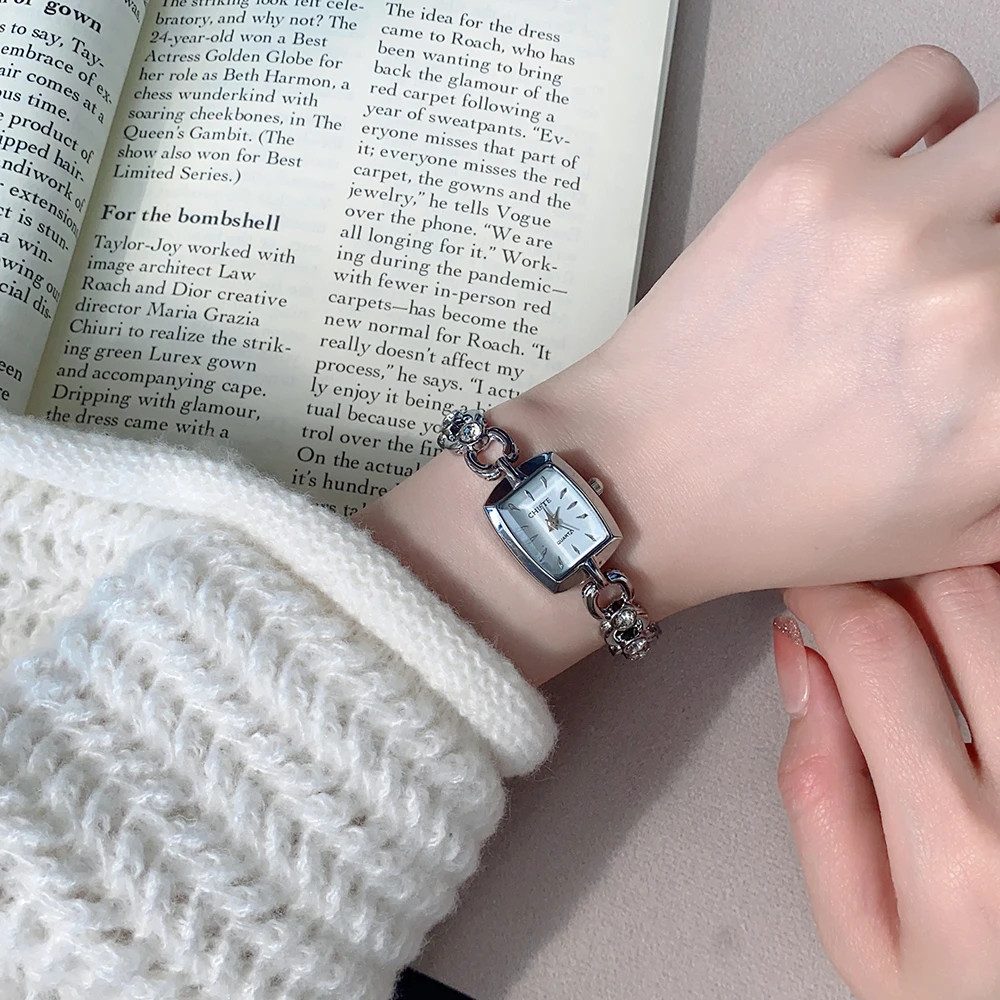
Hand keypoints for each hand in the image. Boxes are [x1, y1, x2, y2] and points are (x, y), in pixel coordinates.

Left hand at [502, 44, 999, 613]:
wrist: (647, 476)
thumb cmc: (785, 515)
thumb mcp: (955, 531)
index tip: (999, 322)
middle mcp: (971, 308)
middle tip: (971, 285)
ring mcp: (887, 225)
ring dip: (995, 189)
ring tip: (957, 225)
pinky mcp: (807, 171)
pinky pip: (930, 81)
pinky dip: (942, 112)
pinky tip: (912, 169)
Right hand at [776, 569, 999, 999]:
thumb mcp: (857, 926)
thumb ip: (815, 787)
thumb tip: (801, 658)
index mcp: (957, 851)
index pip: (876, 650)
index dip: (826, 591)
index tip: (808, 586)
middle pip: (964, 600)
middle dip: (895, 567)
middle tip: (866, 585)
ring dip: (959, 582)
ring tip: (924, 609)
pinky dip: (994, 622)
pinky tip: (971, 640)